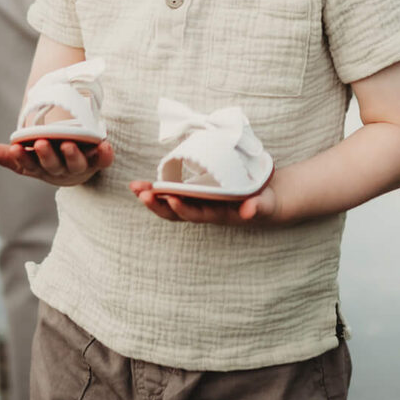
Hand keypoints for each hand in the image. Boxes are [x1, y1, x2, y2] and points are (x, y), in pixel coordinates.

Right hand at [0, 138, 113, 187]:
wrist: (74, 167)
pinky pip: (103, 161)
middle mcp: (59, 170)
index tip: (16, 148)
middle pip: (53, 165)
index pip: (27, 165)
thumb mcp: (22, 157)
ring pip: (77, 164)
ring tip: (69, 144)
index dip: (22, 158)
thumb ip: (2, 154)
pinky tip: (104, 145)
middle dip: (47, 155)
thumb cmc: (43, 160)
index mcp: (38, 169)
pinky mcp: (98, 162)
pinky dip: (105, 155)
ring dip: (73, 155)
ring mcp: (79, 166)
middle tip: (42, 142)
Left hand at [129, 175, 280, 224]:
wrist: (264, 202)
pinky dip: (157, 188)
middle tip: (141, 193)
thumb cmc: (264, 204)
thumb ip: (258, 208)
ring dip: (151, 196)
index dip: (182, 208)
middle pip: (175, 212)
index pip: (195, 214)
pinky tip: (143, 184)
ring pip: (169, 203)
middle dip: (157, 204)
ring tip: (134, 187)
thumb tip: (249, 211)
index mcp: (217, 214)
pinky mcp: (195, 193)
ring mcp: (197, 202)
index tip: (171, 199)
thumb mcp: (265, 206)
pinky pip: (172, 193)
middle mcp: (203, 210)